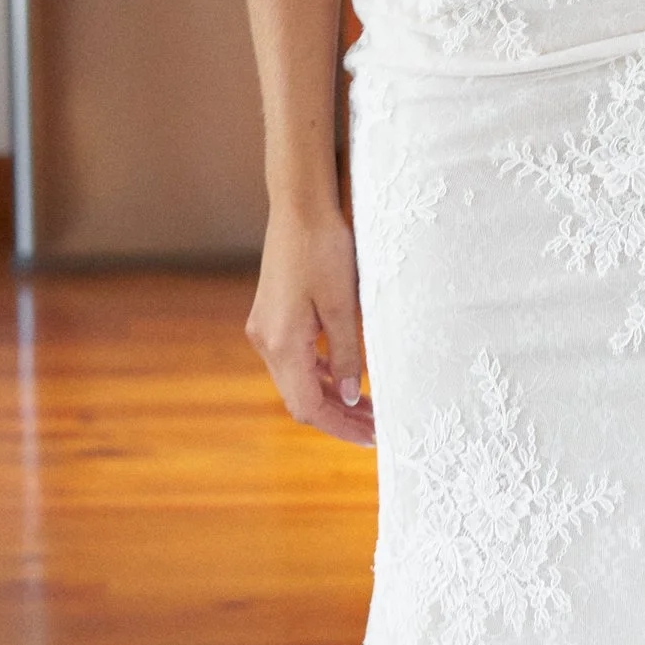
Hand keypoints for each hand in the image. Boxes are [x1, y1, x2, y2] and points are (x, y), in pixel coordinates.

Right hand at [246, 203, 373, 444]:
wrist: (300, 206)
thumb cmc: (324, 248)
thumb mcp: (343, 304)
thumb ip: (347, 355)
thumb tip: (352, 398)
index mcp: (281, 343)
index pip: (308, 407)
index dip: (340, 427)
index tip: (373, 438)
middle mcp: (266, 341)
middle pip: (300, 399)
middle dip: (340, 417)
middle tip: (379, 429)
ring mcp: (265, 329)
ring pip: (297, 381)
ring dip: (332, 398)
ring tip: (370, 409)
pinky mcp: (272, 317)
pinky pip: (295, 360)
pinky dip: (321, 376)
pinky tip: (347, 379)